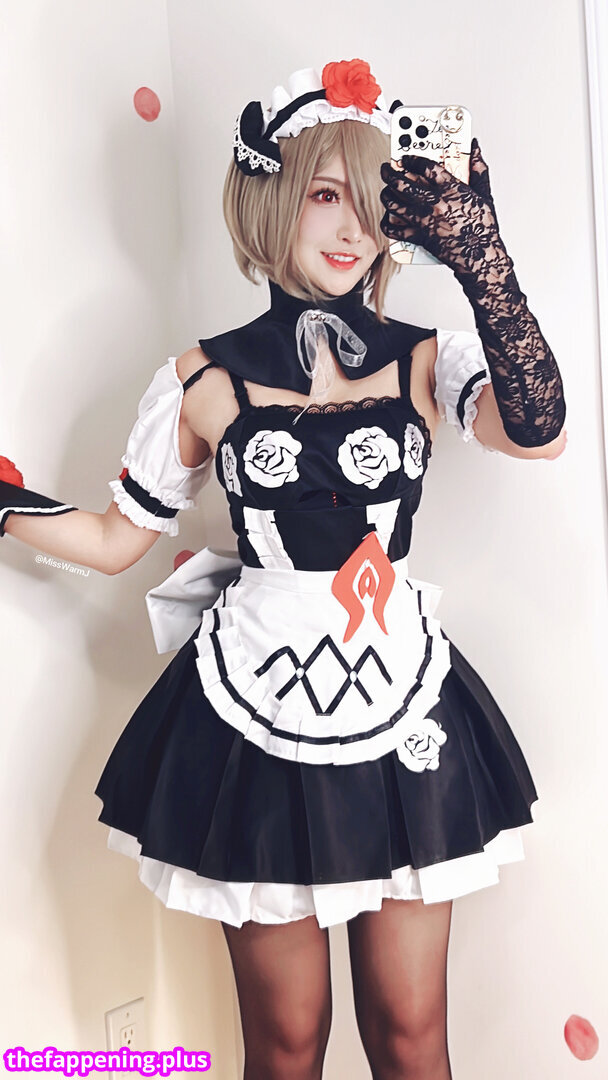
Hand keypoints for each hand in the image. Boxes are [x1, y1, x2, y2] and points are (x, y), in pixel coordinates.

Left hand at [379, 139, 502, 279]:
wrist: (479, 255)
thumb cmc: (482, 228)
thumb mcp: (484, 194)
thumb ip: (478, 169)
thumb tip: (475, 149)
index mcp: (450, 188)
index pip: (424, 166)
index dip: (412, 159)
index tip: (406, 158)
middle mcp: (433, 202)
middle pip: (401, 183)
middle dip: (389, 173)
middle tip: (386, 169)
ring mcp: (423, 220)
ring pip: (394, 203)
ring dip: (386, 195)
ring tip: (386, 190)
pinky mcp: (419, 236)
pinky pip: (395, 230)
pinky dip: (387, 224)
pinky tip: (387, 219)